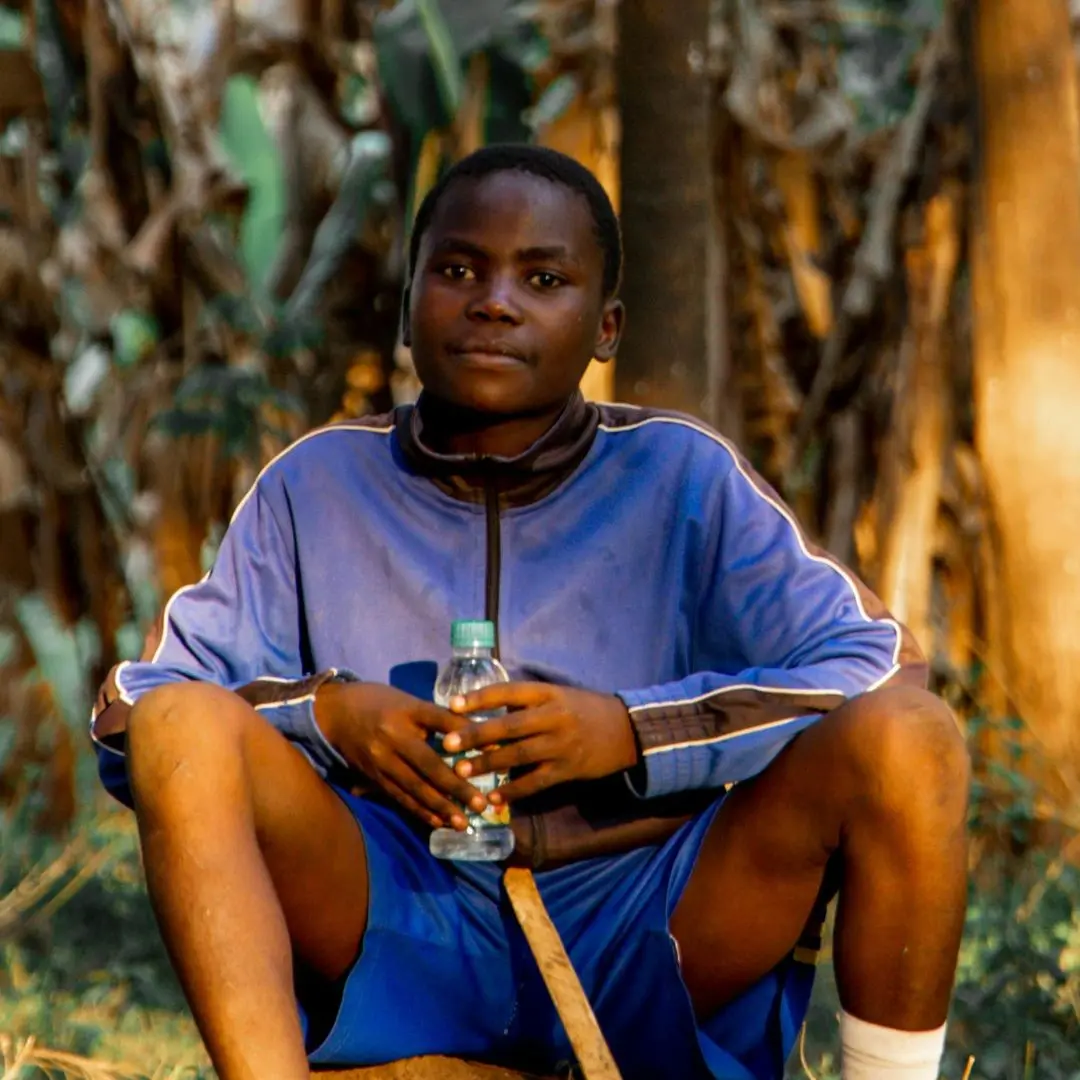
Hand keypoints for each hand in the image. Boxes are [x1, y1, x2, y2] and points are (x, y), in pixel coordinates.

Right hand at [314, 682, 487, 830]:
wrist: (335, 712)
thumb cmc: (382, 703)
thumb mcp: (410, 702)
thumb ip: (440, 719)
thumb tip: (477, 735)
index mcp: (408, 711)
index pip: (442, 721)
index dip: (467, 735)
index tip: (493, 750)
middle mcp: (394, 736)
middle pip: (430, 764)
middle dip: (457, 787)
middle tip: (481, 804)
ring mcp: (382, 759)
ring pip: (414, 787)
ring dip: (440, 807)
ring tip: (462, 822)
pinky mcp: (374, 776)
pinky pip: (399, 797)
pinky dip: (420, 811)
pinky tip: (438, 821)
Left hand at [442, 683, 637, 803]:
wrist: (627, 730)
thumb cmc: (584, 710)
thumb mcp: (558, 695)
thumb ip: (526, 701)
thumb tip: (484, 707)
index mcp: (549, 693)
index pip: (509, 691)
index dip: (480, 698)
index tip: (452, 705)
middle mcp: (554, 716)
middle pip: (509, 725)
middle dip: (476, 734)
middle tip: (447, 743)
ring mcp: (562, 744)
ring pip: (518, 755)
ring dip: (487, 764)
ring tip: (461, 771)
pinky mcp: (568, 769)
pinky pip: (535, 782)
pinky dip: (513, 791)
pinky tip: (493, 799)